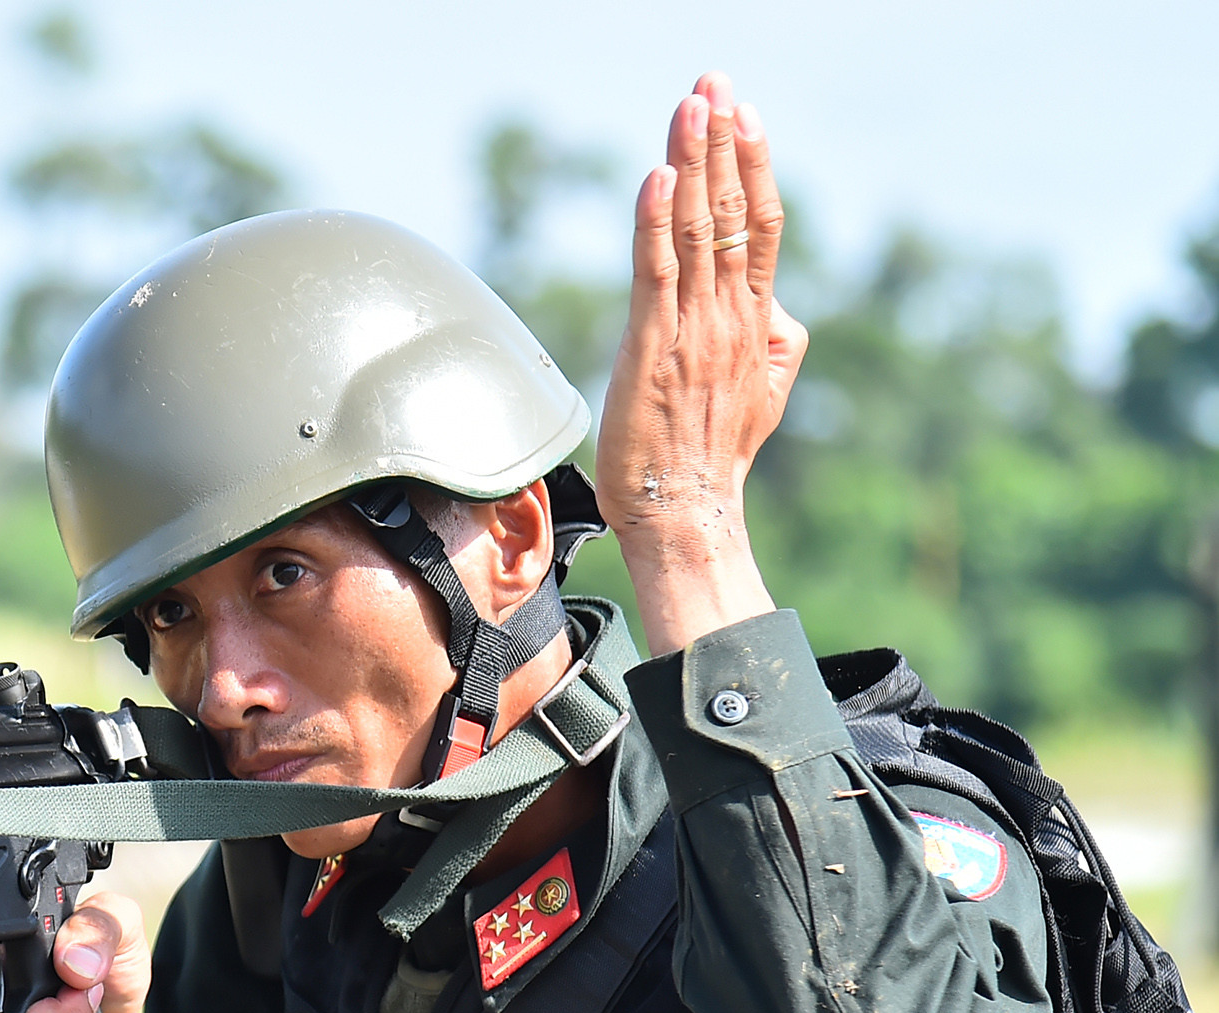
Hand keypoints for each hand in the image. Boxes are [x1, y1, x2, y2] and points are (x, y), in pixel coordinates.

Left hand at [596, 72, 808, 654]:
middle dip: (721, 142)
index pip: (761, 225)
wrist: (688, 513)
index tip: (744, 111)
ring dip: (693, 163)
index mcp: (757, 321)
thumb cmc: (712, 457)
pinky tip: (659, 176)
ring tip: (692, 104)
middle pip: (733, 211)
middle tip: (714, 80)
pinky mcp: (651, 349)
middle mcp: (730, 317)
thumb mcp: (763, 391)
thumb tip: (781, 305)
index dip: (753, 163)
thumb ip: (776, 340)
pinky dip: (656, 223)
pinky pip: (656, 274)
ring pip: (697, 231)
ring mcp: (693, 331)